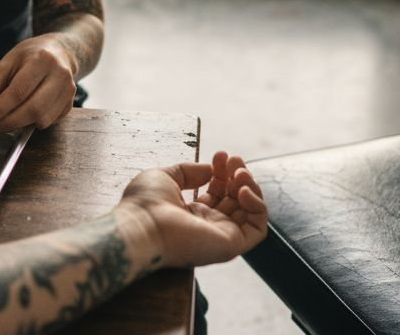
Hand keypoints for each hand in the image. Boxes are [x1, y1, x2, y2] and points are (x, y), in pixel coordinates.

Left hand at [0, 33, 77, 132]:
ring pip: (42, 120)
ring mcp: (68, 90)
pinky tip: (21, 117)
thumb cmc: (31, 55)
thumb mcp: (9, 61)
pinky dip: (32, 124)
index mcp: (41, 60)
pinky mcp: (70, 103)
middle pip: (33, 109)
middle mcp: (59, 75)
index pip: (18, 92)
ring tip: (3, 123)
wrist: (60, 52)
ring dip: (19, 126)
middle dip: (8, 123)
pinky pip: (49, 122)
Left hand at [118, 151, 267, 267]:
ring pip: (250, 213)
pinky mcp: (230, 246)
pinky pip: (257, 229)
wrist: (141, 226)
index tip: (220, 154)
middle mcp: (208, 226)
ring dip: (251, 187)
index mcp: (191, 213)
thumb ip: (189, 172)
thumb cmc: (145, 204)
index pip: (218, 192)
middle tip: (234, 159)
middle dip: (238, 175)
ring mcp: (220, 237)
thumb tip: (211, 170)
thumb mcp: (166, 176)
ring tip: (240, 172)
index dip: (222, 172)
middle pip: (235, 200)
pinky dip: (257, 206)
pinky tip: (243, 190)